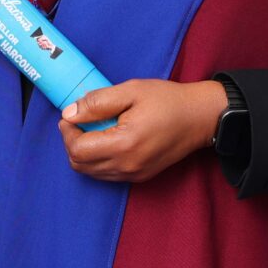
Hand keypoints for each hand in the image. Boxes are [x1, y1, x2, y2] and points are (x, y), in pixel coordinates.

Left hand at [57, 79, 227, 182]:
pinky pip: (107, 174)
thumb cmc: (169, 101)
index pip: (78, 150)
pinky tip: (108, 139)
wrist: (200, 118)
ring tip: (95, 129)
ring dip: (84, 152)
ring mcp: (134, 174)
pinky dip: (98, 160)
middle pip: (80, 165)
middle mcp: (127, 166)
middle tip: (80, 121)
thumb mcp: (131, 91)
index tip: (70, 115)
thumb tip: (70, 113)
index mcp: (124, 144)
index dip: (67, 132)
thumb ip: (98, 102)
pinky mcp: (140, 177)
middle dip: (72, 143)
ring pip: (91, 172)